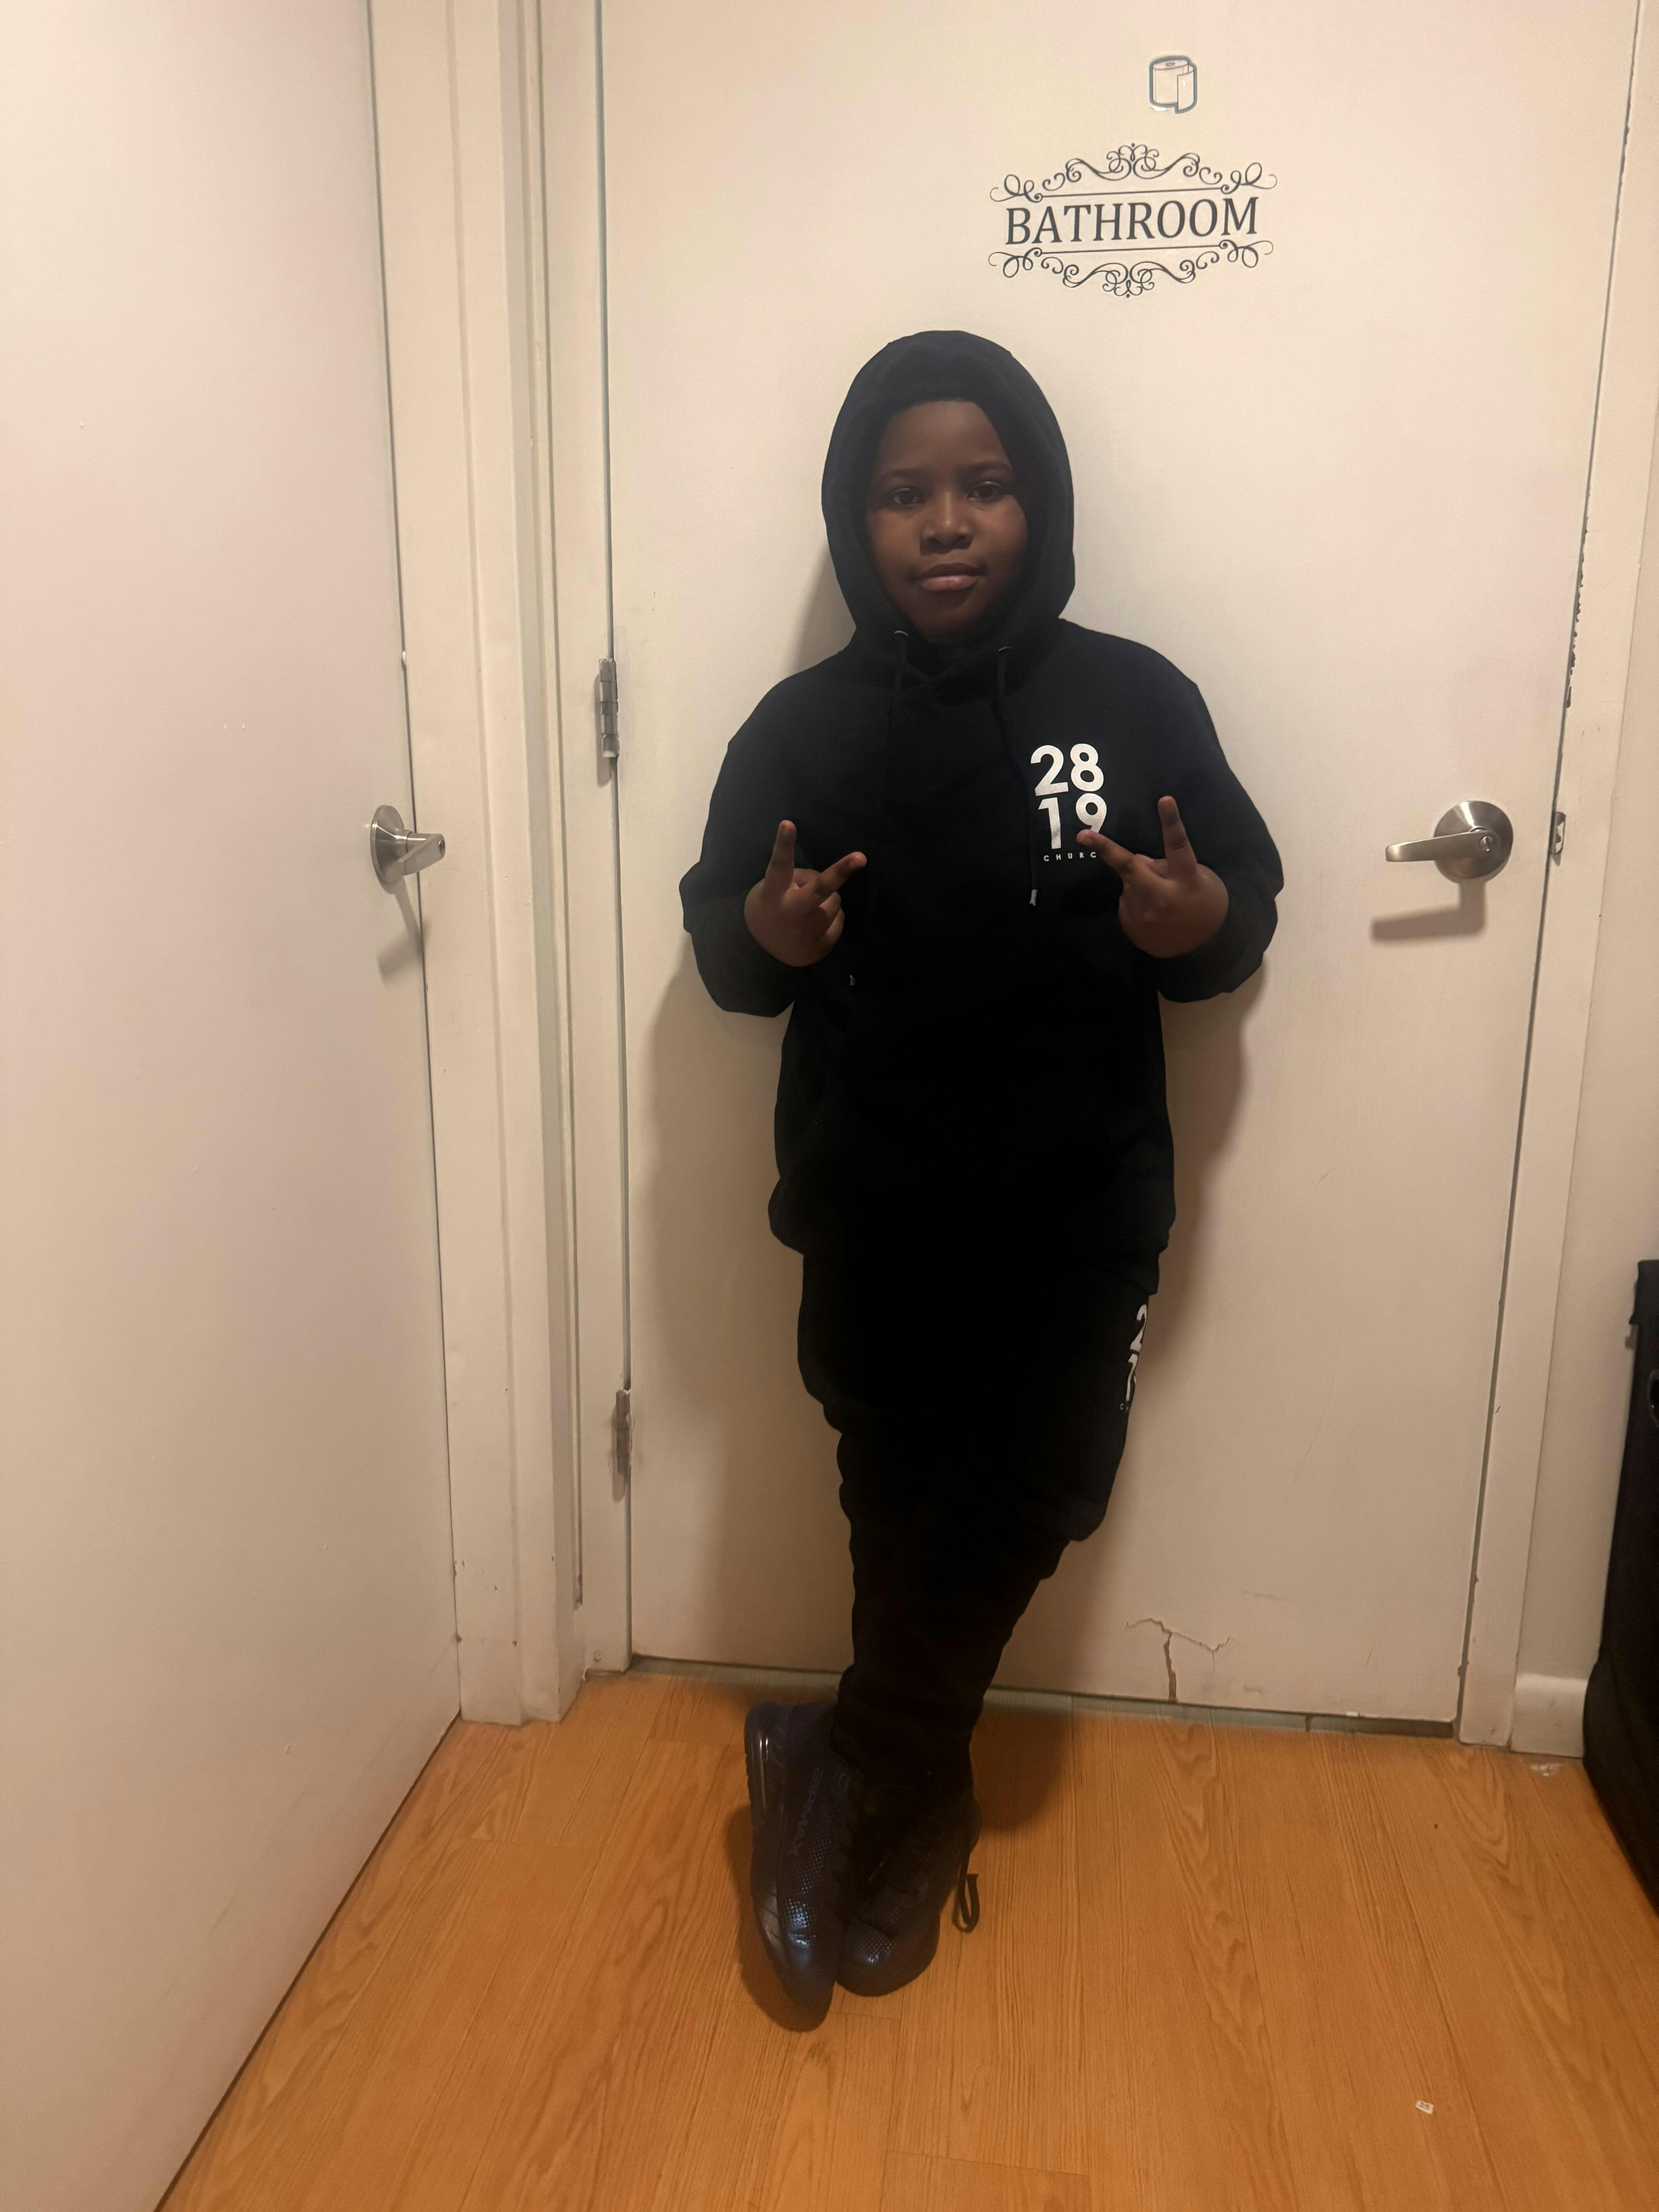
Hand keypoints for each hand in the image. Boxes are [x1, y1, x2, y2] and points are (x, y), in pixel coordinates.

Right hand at [743, 820, 866, 967]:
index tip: (788, 823)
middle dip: (841, 871)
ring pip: (834, 901)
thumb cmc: (771, 908)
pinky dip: (832, 918)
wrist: (761, 952)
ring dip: (828, 900)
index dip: (783, 845)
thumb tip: (826, 877)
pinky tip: (816, 925)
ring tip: (811, 907)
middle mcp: (791, 912)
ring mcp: (807, 932)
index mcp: (773, 894)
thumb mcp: (771, 889)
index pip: (779, 866)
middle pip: (819, 889)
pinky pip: (839, 921)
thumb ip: (794, 878)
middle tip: (861, 858)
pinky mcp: (820, 947)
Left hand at [1079, 796, 1228, 957]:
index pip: (1178, 846)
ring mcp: (1145, 915)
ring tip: (1159, 897)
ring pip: (1128, 885)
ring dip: (1136, 882)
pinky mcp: (1133, 927)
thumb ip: (1168, 865)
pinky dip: (1135, 900)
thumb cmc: (1204, 902)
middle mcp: (1163, 897)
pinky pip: (1126, 902)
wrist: (1204, 947)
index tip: (1164, 799)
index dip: (1171, 822)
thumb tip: (1139, 860)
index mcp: (1186, 879)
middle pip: (1130, 867)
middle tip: (1082, 835)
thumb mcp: (1198, 878)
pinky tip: (1152, 913)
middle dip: (1105, 849)